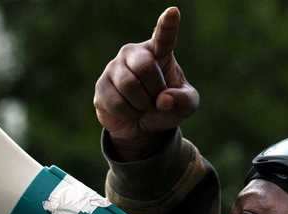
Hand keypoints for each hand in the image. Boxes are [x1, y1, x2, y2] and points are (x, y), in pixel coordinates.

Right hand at [94, 6, 198, 159]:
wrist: (142, 126)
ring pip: (129, 85)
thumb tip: (163, 100)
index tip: (173, 12)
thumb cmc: (166, 108)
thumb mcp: (186, 106)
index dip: (167, 25)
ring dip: (142, 104)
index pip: (164, 35)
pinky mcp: (101, 85)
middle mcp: (134, 53)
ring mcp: (114, 67)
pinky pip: (117, 102)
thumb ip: (184, 100)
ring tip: (143, 106)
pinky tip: (130, 112)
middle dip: (154, 90)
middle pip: (145, 66)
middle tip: (156, 99)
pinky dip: (129, 114)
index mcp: (159, 51)